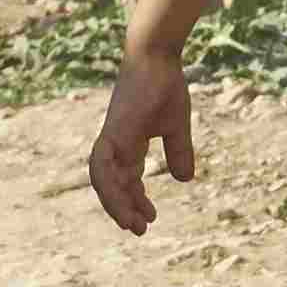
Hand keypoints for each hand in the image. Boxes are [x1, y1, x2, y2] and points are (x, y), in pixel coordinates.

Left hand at [84, 54, 196, 233]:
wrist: (156, 56)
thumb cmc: (165, 85)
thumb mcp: (176, 125)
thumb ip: (179, 151)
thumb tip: (184, 180)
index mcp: (128, 143)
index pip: (126, 179)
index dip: (134, 201)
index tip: (149, 220)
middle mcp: (115, 144)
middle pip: (110, 184)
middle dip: (122, 208)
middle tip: (138, 230)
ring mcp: (111, 137)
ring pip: (102, 179)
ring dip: (115, 203)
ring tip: (133, 223)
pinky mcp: (113, 131)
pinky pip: (103, 165)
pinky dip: (110, 185)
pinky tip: (126, 199)